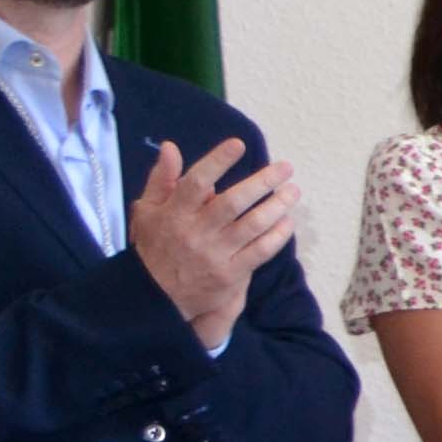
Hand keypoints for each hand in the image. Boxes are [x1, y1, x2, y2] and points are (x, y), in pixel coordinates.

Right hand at [127, 137, 298, 345]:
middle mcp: (196, 232)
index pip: (197, 182)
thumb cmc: (155, 247)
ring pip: (252, 226)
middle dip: (262, 182)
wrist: (154, 297)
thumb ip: (161, 179)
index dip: (218, 162)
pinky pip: (260, 252)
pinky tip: (288, 221)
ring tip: (294, 191)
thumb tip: (170, 147)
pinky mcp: (231, 275)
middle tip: (286, 167)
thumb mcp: (148, 212)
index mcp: (174, 213)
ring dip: (277, 206)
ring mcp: (215, 254)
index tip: (238, 145)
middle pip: (233, 203)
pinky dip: (277, 235)